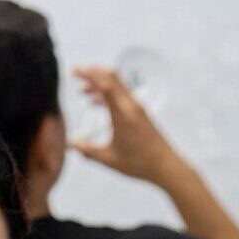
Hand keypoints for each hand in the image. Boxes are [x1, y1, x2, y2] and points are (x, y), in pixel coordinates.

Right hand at [69, 65, 185, 187]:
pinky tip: (97, 103)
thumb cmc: (142, 163)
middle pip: (112, 78)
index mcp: (123, 114)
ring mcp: (138, 108)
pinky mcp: (141, 113)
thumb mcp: (110, 159)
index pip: (105, 85)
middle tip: (78, 73)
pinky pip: (122, 95)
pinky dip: (108, 94)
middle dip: (93, 73)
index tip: (76, 71)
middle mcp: (132, 106)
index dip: (89, 75)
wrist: (166, 167)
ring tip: (84, 91)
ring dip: (100, 84)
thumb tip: (72, 146)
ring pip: (117, 86)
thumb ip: (88, 151)